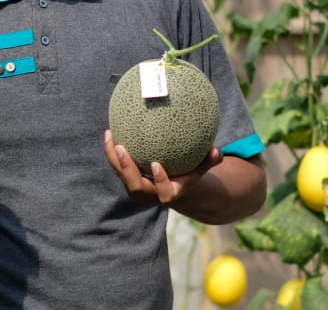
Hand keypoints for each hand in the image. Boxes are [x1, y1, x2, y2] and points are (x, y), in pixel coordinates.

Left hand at [104, 129, 222, 205]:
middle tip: (121, 148)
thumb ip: (209, 161)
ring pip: (121, 176)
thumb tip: (217, 151)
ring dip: (113, 158)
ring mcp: (136, 188)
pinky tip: (110, 132)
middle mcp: (149, 195)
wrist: (172, 188)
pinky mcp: (127, 180)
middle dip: (127, 169)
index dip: (160, 181)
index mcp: (168, 194)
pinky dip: (111, 152)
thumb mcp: (200, 169)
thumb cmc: (188, 175)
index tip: (156, 164)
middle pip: (135, 186)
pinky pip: (117, 166)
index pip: (163, 193)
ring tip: (110, 136)